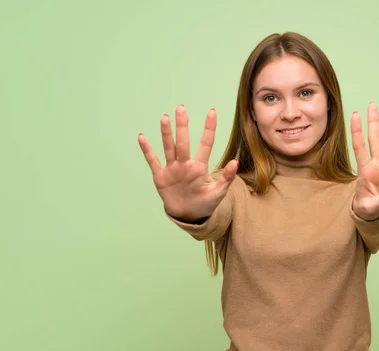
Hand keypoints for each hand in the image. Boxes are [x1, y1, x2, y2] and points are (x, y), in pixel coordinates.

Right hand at [138, 105, 237, 221]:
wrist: (189, 215)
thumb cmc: (205, 202)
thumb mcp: (219, 192)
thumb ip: (226, 178)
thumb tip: (236, 162)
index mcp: (200, 167)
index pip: (206, 144)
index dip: (209, 129)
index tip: (212, 112)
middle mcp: (185, 164)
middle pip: (183, 142)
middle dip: (182, 126)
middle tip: (181, 108)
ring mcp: (172, 169)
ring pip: (169, 148)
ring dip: (166, 134)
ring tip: (165, 118)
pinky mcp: (161, 176)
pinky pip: (153, 161)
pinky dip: (147, 150)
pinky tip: (142, 137)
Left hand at [351, 102, 378, 220]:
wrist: (373, 215)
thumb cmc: (367, 209)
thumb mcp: (372, 208)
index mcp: (364, 171)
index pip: (359, 147)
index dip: (357, 131)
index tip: (355, 115)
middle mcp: (375, 166)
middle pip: (374, 140)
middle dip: (372, 123)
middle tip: (371, 105)